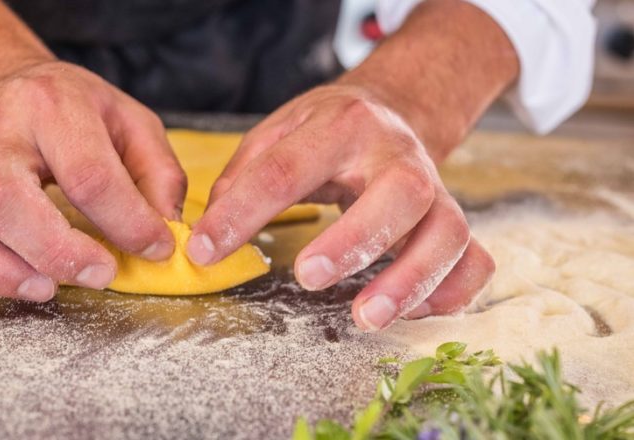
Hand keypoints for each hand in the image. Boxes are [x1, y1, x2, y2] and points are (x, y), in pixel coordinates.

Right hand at [0, 61, 185, 301]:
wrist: (10, 86)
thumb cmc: (79, 112)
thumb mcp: (135, 126)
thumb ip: (158, 177)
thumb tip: (165, 233)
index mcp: (54, 105)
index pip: (88, 175)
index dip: (127, 223)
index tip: (155, 249)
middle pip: (4, 201)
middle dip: (56, 252)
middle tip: (99, 276)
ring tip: (45, 288)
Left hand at [186, 84, 494, 329]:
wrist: (394, 108)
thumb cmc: (328, 129)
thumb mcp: (279, 131)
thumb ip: (244, 176)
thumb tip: (209, 234)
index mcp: (342, 125)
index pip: (287, 169)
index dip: (241, 213)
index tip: (204, 251)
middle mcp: (397, 154)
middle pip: (399, 193)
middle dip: (356, 239)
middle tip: (308, 277)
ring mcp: (435, 188)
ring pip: (446, 231)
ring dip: (411, 279)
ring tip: (365, 317)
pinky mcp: (452, 219)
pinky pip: (474, 260)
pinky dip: (451, 291)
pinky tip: (414, 311)